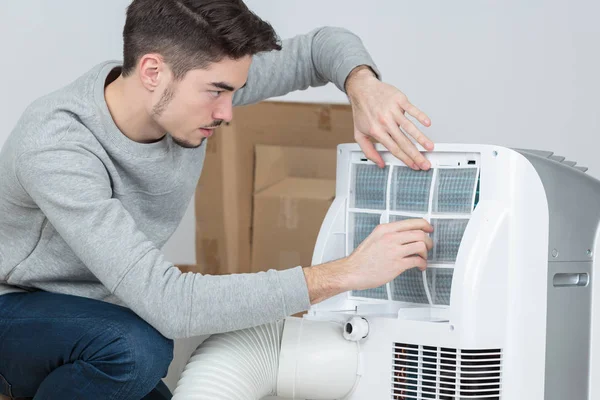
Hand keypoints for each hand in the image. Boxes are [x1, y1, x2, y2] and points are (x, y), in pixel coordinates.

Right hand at [303, 218, 432, 303]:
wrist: (352, 271)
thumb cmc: (361, 258)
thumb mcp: (374, 238)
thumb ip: (389, 234)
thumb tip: (404, 235)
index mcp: (385, 229)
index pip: (412, 222)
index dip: (425, 225)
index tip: (429, 229)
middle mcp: (391, 238)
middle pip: (420, 234)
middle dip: (428, 241)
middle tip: (428, 246)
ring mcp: (394, 251)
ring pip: (421, 246)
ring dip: (426, 253)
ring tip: (423, 257)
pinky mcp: (397, 265)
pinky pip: (417, 261)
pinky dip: (422, 264)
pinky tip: (420, 266)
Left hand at [345, 66, 433, 169]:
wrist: (361, 89)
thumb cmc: (362, 111)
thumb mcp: (359, 133)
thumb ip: (368, 150)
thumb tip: (379, 163)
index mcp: (376, 131)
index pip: (394, 149)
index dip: (405, 159)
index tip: (414, 166)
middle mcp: (385, 122)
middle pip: (404, 142)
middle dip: (416, 155)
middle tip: (425, 163)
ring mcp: (392, 110)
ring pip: (409, 127)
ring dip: (421, 138)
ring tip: (429, 147)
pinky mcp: (399, 100)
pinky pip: (412, 109)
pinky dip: (420, 116)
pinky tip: (427, 124)